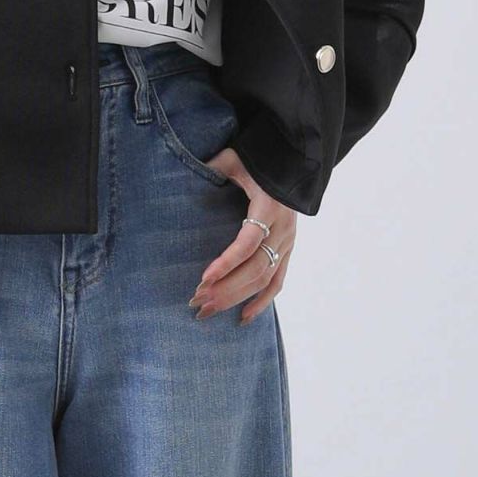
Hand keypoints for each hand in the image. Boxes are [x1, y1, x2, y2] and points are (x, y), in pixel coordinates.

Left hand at [187, 148, 295, 323]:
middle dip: (226, 288)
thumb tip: (186, 169)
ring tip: (208, 310)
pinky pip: (278, 282)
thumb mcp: (234, 158)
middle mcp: (282, 229)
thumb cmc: (258, 159)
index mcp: (268, 206)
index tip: (204, 277)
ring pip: (265, 279)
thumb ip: (214, 166)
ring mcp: (288, 242)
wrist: (292, 160)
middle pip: (256, 268)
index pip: (248, 241)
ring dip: (236, 297)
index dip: (228, 262)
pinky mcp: (288, 250)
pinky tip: (242, 317)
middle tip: (196, 301)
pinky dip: (262, 302)